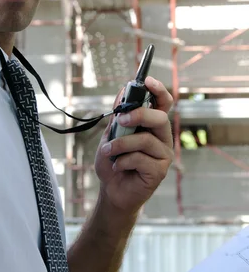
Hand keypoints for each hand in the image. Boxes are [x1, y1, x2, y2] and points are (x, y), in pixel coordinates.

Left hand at [95, 76, 173, 214]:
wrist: (111, 190)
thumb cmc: (113, 161)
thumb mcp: (111, 134)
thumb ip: (118, 115)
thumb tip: (123, 91)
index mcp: (152, 125)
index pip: (163, 103)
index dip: (159, 90)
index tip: (147, 81)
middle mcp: (162, 138)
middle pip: (160, 118)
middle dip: (139, 115)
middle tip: (120, 120)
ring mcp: (163, 155)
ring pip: (146, 140)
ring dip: (122, 144)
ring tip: (108, 151)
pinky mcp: (159, 172)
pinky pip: (141, 159)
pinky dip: (123, 161)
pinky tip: (118, 167)